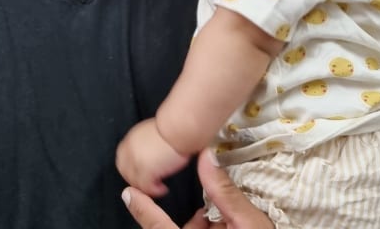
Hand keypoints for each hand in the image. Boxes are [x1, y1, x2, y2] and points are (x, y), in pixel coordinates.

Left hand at [117, 118, 189, 196]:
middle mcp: (130, 150)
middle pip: (126, 172)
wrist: (180, 127)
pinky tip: (163, 189)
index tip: (141, 174)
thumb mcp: (154, 133)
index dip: (132, 169)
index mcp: (131, 139)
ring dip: (147, 187)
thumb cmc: (175, 128)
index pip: (123, 159)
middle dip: (137, 180)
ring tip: (159, 187)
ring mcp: (136, 161)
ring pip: (135, 182)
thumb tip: (151, 153)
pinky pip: (147, 187)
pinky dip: (155, 191)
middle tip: (150, 184)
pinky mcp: (146, 170)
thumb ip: (147, 144)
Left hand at [122, 150, 273, 228]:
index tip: (129, 193)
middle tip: (211, 212)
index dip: (143, 210)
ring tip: (229, 222)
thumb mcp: (249, 223)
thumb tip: (207, 157)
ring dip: (204, 226)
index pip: (159, 228)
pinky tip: (228, 226)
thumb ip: (225, 192)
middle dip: (190, 220)